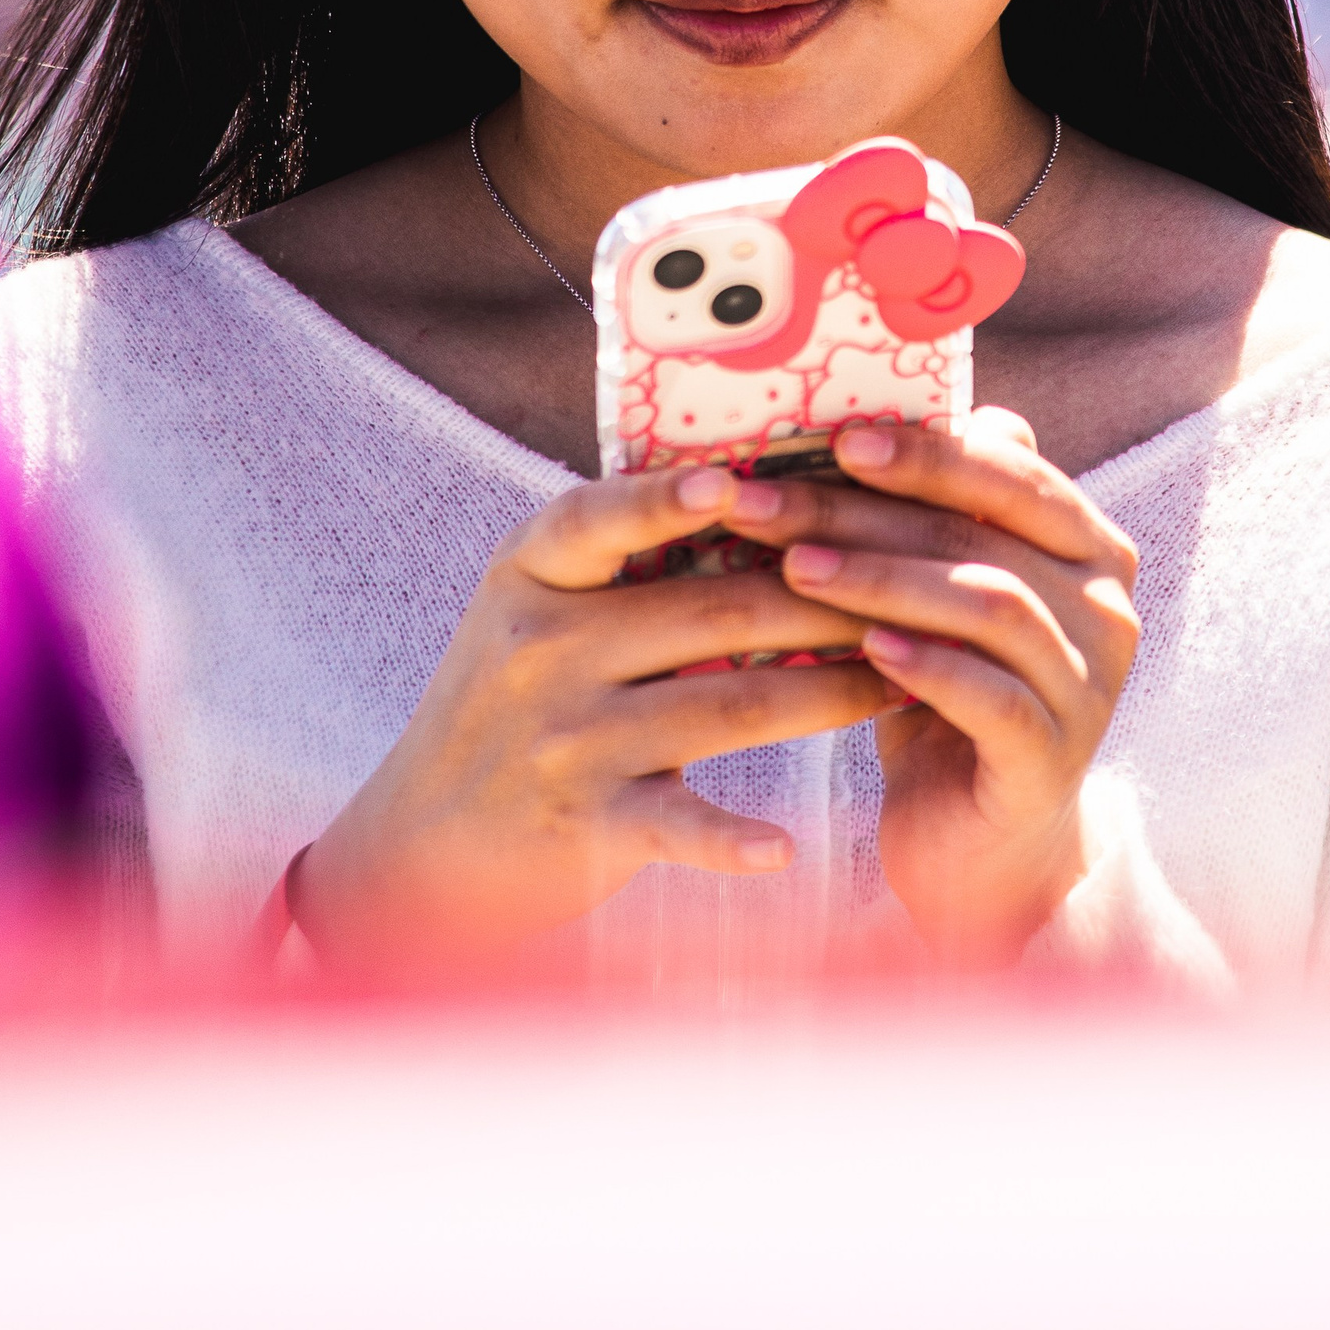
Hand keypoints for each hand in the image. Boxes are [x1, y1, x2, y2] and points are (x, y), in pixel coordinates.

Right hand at [285, 462, 886, 977]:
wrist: (421, 845)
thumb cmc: (509, 706)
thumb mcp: (536, 614)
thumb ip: (619, 563)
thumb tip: (752, 491)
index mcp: (529, 577)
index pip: (595, 518)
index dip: (663, 499)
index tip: (736, 482)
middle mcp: (541, 649)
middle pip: (708, 610)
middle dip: (822, 600)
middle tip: (909, 587)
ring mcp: (562, 738)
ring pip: (725, 706)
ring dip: (827, 696)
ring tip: (902, 683)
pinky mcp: (583, 824)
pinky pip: (675, 824)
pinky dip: (731, 840)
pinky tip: (788, 848)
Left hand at [774, 411, 1140, 967]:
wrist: (980, 847)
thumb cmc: (944, 697)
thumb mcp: (938, 598)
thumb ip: (931, 516)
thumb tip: (857, 416)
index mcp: (1087, 548)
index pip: (1010, 471)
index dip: (924, 449)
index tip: (834, 438)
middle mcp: (1107, 606)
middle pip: (983, 533)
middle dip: (867, 512)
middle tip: (769, 503)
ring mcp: (1090, 685)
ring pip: (989, 605)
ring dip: (884, 580)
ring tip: (795, 569)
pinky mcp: (1055, 757)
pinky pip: (993, 696)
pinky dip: (927, 666)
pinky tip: (865, 649)